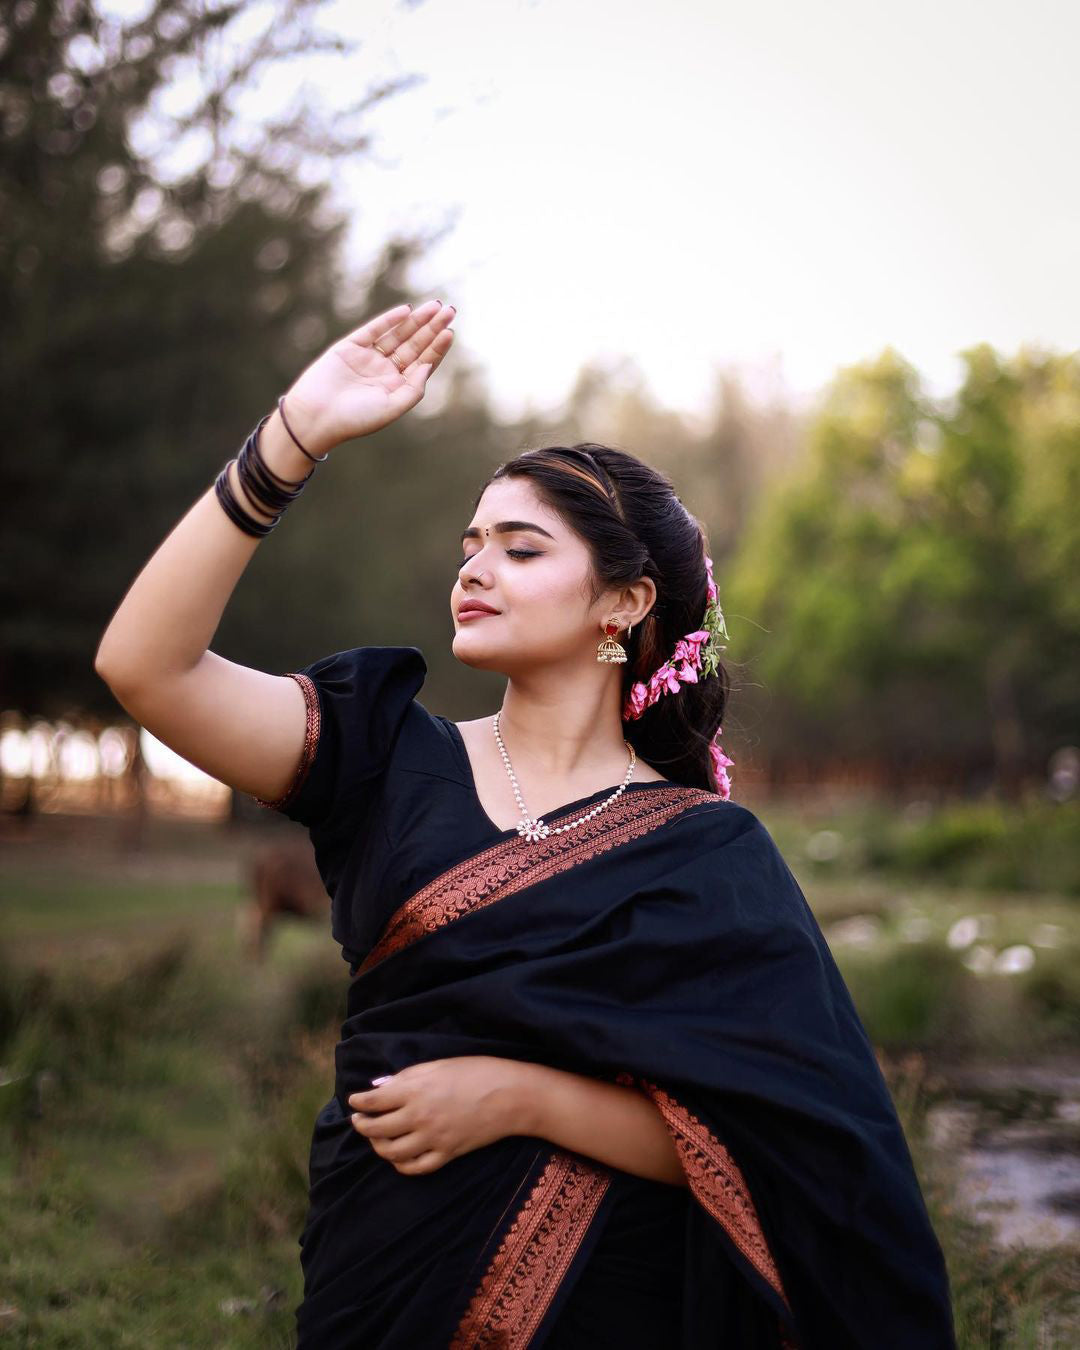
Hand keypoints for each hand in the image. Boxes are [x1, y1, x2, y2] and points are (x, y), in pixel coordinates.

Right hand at [281, 299, 455, 452]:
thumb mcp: (392, 408)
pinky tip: (407, 311)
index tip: (450, 332)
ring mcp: (367, 357)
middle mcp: (384, 370)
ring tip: (435, 307)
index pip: (422, 362)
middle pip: (414, 345)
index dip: (436, 347)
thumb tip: (429, 365)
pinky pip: (373, 330)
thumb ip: (414, 389)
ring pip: (397, 334)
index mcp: (396, 387)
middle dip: (432, 328)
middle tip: (450, 311)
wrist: (316, 417)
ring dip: (416, 321)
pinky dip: (389, 320)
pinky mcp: (350, 347)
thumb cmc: (355, 419)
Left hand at [346, 1055, 523, 1175]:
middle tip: (358, 1121)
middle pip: (377, 1130)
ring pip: (392, 1152)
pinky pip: (416, 1167)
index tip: (353, 1101)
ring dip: (378, 1146)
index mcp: (415, 1090)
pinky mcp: (447, 1154)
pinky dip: (401, 1165)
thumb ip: (407, 1076)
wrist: (510, 1094)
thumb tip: (380, 1087)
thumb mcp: (438, 1065)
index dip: (359, 1102)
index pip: (374, 1101)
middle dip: (362, 1126)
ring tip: (375, 1138)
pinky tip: (398, 1157)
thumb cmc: (476, 1071)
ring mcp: (433, 1139)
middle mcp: (419, 1116)